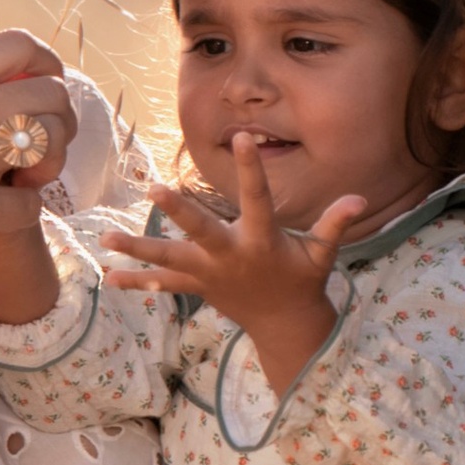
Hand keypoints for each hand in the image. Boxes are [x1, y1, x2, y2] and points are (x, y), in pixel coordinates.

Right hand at [0, 28, 73, 369]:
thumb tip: (24, 81)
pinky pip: (32, 204)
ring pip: (50, 143)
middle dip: (62, 122)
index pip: (18, 44)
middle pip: (48, 94)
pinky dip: (23, 212)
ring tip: (27, 179)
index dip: (49, 65)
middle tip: (46, 148)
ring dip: (50, 165)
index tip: (49, 90)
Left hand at [100, 134, 368, 397]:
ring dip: (138, 249)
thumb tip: (358, 197)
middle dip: (177, 211)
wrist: (284, 326)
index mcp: (262, 241)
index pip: (258, 198)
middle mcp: (231, 256)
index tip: (243, 138)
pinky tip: (109, 277)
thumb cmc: (303, 281)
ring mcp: (210, 275)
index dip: (252, 168)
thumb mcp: (322, 254)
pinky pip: (163, 286)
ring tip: (106, 239)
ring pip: (169, 260)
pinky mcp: (198, 288)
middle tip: (154, 189)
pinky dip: (137, 282)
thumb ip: (335, 224)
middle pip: (200, 230)